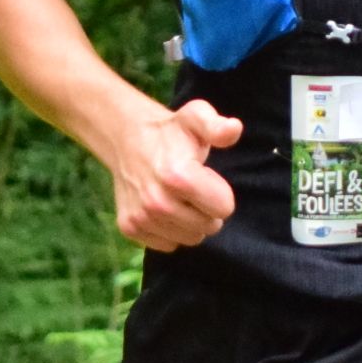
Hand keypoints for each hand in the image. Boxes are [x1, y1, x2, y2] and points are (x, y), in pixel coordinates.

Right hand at [106, 98, 241, 251]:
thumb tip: (233, 128)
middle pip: (208, 227)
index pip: (224, 209)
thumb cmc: (171, 131)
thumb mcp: (197, 118)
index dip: (219, 192)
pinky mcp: (129, 227)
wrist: (128, 138)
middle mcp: (157, 202)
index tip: (205, 176)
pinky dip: (170, 230)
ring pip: (189, 239)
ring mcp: (141, 217)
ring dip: (190, 222)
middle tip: (193, 187)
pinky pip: (168, 244)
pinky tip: (163, 207)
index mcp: (178, 176)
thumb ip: (217, 126)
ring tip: (178, 196)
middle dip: (207, 209)